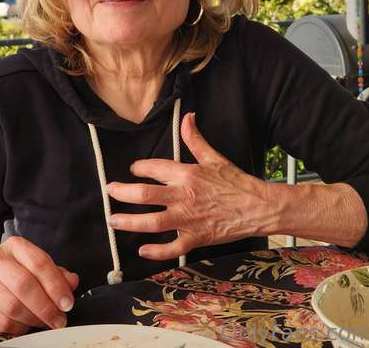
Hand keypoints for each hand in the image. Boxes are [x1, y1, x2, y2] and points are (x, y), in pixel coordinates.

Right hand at [0, 236, 78, 333]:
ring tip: (45, 323)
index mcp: (15, 246)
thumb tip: (72, 282)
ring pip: (12, 306)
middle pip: (24, 284)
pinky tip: (27, 326)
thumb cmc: (17, 274)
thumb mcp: (39, 268)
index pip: (39, 263)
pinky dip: (19, 328)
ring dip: (34, 319)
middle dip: (46, 306)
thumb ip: (57, 274)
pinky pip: (2, 322)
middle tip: (59, 319)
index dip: (56, 285)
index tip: (68, 303)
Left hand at [106, 112, 269, 260]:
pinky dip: (156, 252)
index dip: (139, 167)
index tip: (132, 169)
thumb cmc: (236, 182)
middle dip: (122, 193)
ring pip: (152, 223)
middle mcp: (183, 196)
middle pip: (145, 195)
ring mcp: (188, 219)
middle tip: (110, 191)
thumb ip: (195, 139)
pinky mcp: (196, 238)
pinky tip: (142, 250)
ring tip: (114, 220)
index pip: (154, 168)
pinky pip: (172, 248)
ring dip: (130, 222)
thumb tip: (187, 116)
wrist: (258, 207)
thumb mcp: (214, 157)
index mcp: (187, 174)